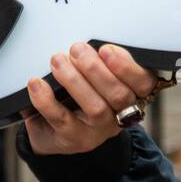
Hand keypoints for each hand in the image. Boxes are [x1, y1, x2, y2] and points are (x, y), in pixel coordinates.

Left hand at [24, 42, 157, 155]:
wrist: (53, 128)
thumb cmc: (77, 93)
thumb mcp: (93, 74)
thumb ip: (99, 60)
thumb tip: (86, 42)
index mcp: (133, 93)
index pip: (144, 82)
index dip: (127, 66)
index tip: (105, 49)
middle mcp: (121, 114)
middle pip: (119, 95)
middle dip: (95, 69)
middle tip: (76, 49)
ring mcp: (98, 130)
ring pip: (95, 107)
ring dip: (74, 81)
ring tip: (57, 61)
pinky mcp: (74, 138)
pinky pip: (62, 119)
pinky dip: (47, 100)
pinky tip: (37, 84)